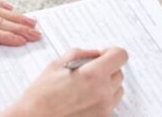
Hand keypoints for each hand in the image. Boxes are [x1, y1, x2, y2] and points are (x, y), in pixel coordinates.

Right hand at [2, 47, 128, 116]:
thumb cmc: (41, 96)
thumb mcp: (57, 65)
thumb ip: (80, 54)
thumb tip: (95, 54)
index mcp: (93, 75)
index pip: (120, 56)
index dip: (112, 52)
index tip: (105, 54)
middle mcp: (103, 93)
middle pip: (119, 73)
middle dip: (107, 69)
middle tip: (90, 71)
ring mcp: (104, 109)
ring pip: (117, 91)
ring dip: (107, 86)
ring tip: (86, 88)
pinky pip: (110, 106)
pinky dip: (101, 100)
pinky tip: (84, 100)